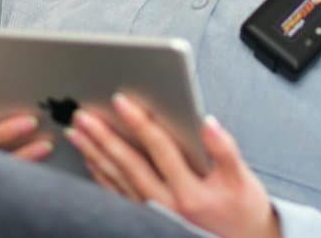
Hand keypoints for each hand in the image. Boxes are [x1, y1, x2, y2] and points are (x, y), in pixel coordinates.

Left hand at [64, 92, 280, 237]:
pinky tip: (90, 160)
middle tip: (83, 115)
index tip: (120, 100)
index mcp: (190, 193)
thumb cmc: (242, 213)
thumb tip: (207, 123)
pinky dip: (101, 176)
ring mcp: (153, 214)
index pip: (159, 148)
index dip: (138, 122)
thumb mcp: (243, 181)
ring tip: (77, 132)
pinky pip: (117, 195)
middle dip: (104, 137)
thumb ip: (225, 149)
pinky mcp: (147, 219)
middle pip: (128, 164)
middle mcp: (166, 205)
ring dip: (95, 154)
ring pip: (117, 180)